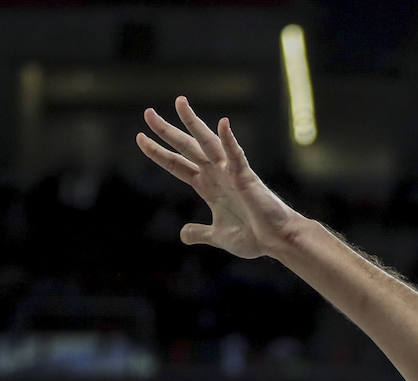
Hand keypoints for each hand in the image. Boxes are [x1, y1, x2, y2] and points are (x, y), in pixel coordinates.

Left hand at [137, 96, 300, 259]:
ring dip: (193, 123)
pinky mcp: (246, 177)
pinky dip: (229, 140)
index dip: (158, 153)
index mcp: (207, 186)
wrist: (276, 241)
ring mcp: (230, 172)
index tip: (140, 138)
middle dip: (166, 131)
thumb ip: (200, 233)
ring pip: (207, 143)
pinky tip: (222, 125)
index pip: (177, 165)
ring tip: (180, 103)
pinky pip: (236, 155)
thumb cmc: (254, 236)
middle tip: (147, 113)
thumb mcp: (218, 236)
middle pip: (186, 148)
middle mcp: (216, 174)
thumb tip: (183, 234)